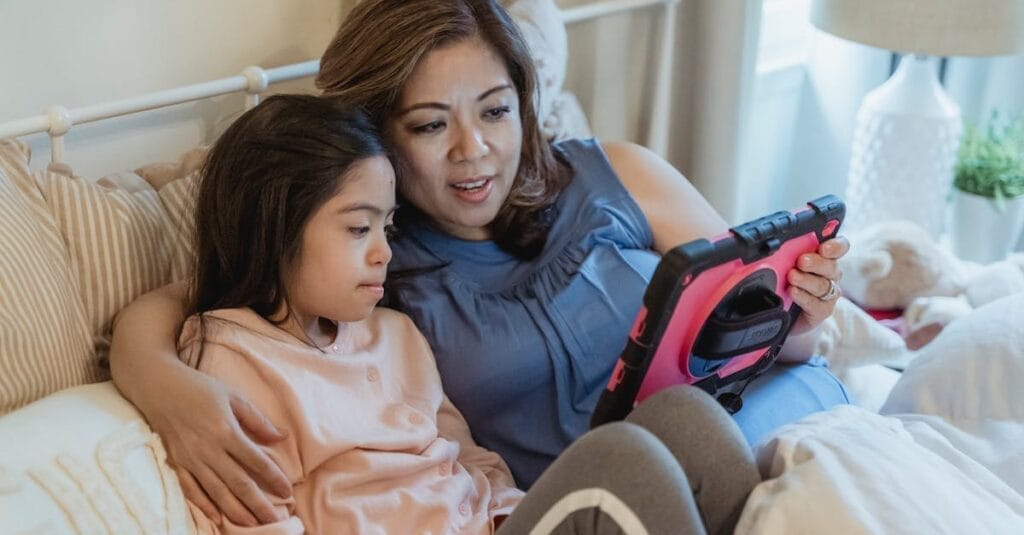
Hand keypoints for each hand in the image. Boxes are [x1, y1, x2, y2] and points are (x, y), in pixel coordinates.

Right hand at [145, 368, 291, 526]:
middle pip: (239, 483)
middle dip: (258, 504)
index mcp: (226, 431)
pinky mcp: (176, 464)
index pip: (256, 461)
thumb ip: (257, 420)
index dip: (274, 478)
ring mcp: (191, 460)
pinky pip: (191, 490)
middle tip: (275, 518)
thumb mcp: (233, 397)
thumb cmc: (200, 389)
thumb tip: (282, 437)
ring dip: (236, 511)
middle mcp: (209, 450)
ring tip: (253, 524)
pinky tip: (218, 518)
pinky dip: (205, 506)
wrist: (158, 387)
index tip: (287, 492)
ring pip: (217, 492)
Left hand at [786, 235, 849, 335]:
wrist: (784, 311)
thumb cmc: (786, 283)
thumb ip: (789, 255)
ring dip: (806, 280)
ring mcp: (828, 294)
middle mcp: (830, 275)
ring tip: (792, 276)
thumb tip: (782, 247)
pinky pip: (815, 303)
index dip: (835, 246)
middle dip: (816, 263)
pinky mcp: (822, 310)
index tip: (823, 248)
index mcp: (824, 258)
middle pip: (831, 266)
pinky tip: (793, 291)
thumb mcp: (785, 265)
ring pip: (822, 285)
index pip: (838, 247)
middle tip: (801, 261)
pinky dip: (803, 296)